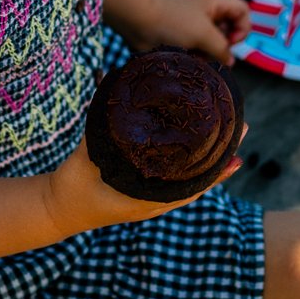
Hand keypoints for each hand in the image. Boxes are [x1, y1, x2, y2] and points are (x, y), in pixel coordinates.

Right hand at [42, 123, 248, 235]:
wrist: (57, 209)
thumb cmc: (72, 187)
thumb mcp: (85, 158)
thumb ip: (99, 130)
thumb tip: (110, 90)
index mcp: (146, 201)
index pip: (190, 190)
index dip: (215, 174)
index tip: (236, 158)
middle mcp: (154, 201)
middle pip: (197, 180)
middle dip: (220, 158)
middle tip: (242, 129)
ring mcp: (150, 197)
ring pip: (189, 179)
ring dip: (209, 158)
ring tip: (229, 133)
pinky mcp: (144, 189)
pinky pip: (174, 177)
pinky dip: (189, 163)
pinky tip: (199, 145)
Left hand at [122, 0, 252, 65]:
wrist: (137, 20)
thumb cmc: (173, 22)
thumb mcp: (203, 34)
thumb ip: (222, 48)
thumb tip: (230, 61)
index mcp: (213, 1)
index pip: (242, 10)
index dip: (242, 27)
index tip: (230, 41)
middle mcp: (204, 10)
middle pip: (228, 27)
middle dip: (223, 44)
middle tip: (213, 52)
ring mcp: (191, 23)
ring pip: (211, 41)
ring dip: (207, 52)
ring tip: (196, 58)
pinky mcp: (179, 35)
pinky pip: (196, 47)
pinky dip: (194, 55)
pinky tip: (186, 59)